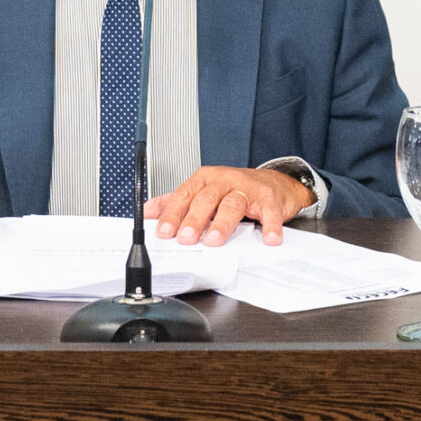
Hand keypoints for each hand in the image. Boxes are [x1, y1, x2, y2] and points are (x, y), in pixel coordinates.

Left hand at [147, 165, 313, 246]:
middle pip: (206, 200)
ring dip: (222, 224)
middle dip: (194, 220)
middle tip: (186, 238)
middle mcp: (224, 181)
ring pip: (232, 205)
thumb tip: (147, 212)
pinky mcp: (268, 199)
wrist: (272, 182)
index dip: (172, 214)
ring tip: (214, 240)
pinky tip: (267, 238)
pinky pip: (268, 212)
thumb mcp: (202, 191)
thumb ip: (175, 201)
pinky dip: (268, 225)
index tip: (163, 231)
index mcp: (204, 180)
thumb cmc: (233, 189)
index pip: (184, 196)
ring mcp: (246, 189)